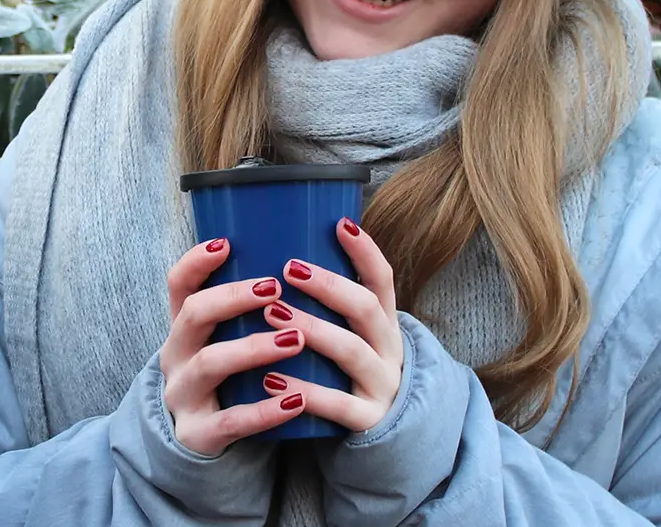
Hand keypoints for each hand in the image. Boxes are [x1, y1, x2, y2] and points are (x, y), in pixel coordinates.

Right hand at [159, 237, 308, 456]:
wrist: (202, 442)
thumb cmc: (229, 374)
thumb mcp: (226, 337)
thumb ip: (249, 306)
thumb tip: (302, 257)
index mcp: (184, 326)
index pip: (178, 284)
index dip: (195, 262)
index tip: (226, 243)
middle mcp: (176, 355)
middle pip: (193, 315)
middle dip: (233, 297)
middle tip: (275, 287)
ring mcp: (183, 395)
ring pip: (210, 364)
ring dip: (253, 347)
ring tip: (296, 340)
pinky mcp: (198, 434)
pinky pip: (231, 421)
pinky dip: (266, 410)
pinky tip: (297, 399)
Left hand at [260, 218, 403, 432]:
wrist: (387, 435)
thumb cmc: (354, 371)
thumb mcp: (357, 335)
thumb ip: (335, 303)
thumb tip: (286, 250)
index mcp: (385, 321)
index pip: (382, 278)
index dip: (365, 250)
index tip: (341, 224)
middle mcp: (389, 348)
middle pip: (365, 308)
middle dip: (329, 285)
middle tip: (289, 268)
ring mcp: (381, 384)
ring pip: (350, 351)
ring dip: (312, 329)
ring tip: (274, 313)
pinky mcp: (368, 419)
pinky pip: (337, 405)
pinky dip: (305, 392)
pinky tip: (272, 380)